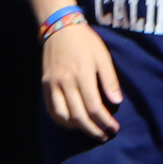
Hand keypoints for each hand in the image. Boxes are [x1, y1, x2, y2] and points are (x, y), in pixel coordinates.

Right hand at [43, 21, 121, 137]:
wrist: (59, 28)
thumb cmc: (85, 42)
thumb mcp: (102, 57)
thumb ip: (109, 80)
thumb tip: (117, 102)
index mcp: (82, 74)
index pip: (94, 107)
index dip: (105, 121)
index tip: (114, 128)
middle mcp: (65, 82)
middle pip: (78, 116)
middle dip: (93, 130)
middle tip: (104, 136)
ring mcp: (53, 84)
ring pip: (63, 116)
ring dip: (77, 128)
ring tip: (90, 130)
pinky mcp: (45, 85)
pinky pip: (51, 109)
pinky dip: (61, 121)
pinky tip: (72, 124)